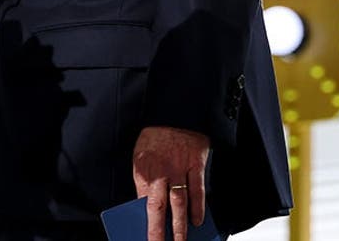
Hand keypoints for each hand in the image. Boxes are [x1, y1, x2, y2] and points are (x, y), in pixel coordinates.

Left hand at [132, 126, 209, 240]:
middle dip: (158, 231)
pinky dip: (198, 207)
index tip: (143, 237)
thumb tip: (145, 206)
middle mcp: (159, 171)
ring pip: (179, 203)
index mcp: (142, 169)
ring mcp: (178, 169)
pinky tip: (198, 220)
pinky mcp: (195, 164)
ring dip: (180, 225)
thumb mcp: (140, 156)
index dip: (142, 222)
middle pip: (158, 208)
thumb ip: (143, 181)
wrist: (175, 111)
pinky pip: (197, 190)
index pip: (140, 203)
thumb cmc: (156, 137)